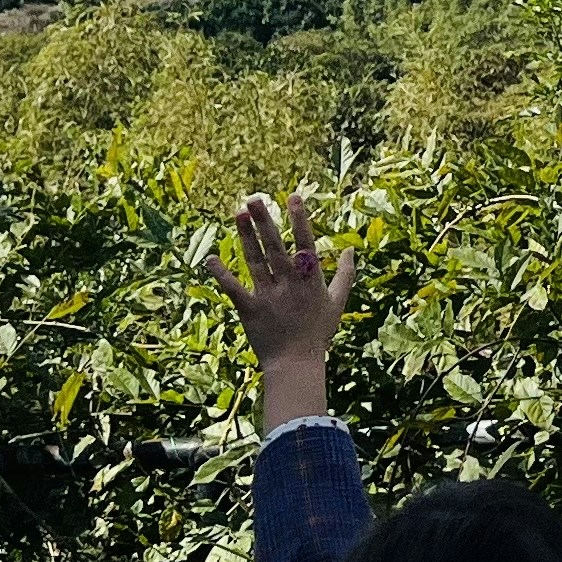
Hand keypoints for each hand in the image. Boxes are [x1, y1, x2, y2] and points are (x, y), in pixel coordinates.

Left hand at [213, 191, 356, 430]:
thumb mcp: (338, 301)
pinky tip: (210, 259)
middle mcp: (288, 283)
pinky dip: (221, 274)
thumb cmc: (318, 332)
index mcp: (310, 279)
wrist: (296, 364)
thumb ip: (345, 273)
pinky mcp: (249, 309)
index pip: (305, 242)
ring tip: (238, 214)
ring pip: (255, 260)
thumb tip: (351, 249)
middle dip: (264, 221)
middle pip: (274, 246)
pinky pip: (234, 289)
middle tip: (254, 198)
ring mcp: (268, 295)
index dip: (299, 219)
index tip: (293, 197)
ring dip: (246, 237)